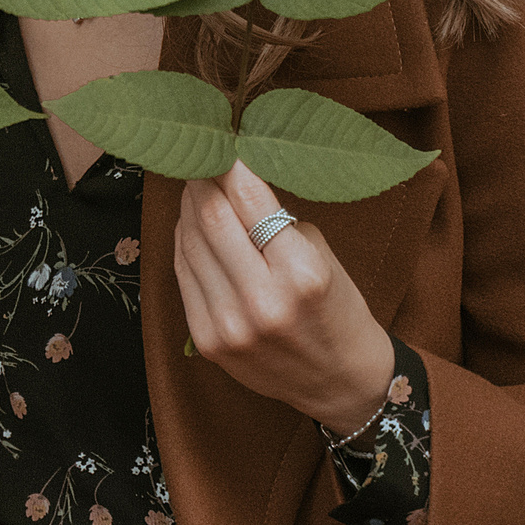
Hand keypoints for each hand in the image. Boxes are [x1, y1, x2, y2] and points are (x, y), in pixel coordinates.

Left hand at [173, 161, 394, 435]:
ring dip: (189, 209)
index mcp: (302, 274)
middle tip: (200, 158)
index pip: (250, 201)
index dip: (230, 165)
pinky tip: (193, 226)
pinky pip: (184, 275)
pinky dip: (185, 243)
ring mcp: (229, 325)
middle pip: (211, 218)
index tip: (220, 142)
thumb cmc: (337, 309)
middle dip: (202, 181)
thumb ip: (276, 220)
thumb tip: (231, 178)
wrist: (340, 382)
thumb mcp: (322, 256)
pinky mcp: (206, 341)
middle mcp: (262, 301)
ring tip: (197, 189)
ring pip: (190, 243)